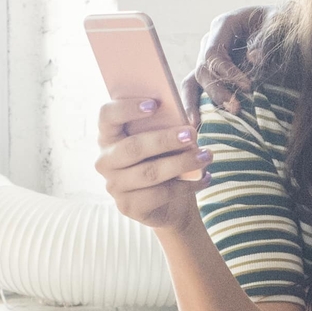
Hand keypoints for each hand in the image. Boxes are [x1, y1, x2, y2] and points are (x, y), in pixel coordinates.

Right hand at [95, 99, 204, 232]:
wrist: (169, 204)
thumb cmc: (164, 160)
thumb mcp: (163, 139)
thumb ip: (165, 124)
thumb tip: (183, 117)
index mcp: (109, 136)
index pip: (107, 116)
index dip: (127, 108)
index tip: (154, 104)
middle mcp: (105, 161)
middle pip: (133, 147)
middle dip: (164, 140)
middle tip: (191, 134)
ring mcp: (114, 186)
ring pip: (150, 172)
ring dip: (182, 163)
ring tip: (206, 156)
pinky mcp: (128, 206)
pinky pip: (159, 194)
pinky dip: (186, 185)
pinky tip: (204, 178)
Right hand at [190, 5, 273, 114]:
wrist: (281, 27)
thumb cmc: (281, 24)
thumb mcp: (278, 24)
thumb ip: (267, 40)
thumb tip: (254, 58)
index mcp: (224, 25)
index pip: (214, 53)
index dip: (227, 72)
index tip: (248, 87)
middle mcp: (211, 40)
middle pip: (203, 69)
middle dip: (217, 91)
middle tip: (236, 109)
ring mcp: (208, 57)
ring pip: (194, 80)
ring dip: (199, 102)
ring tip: (201, 124)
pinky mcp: (211, 71)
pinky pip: (194, 87)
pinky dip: (192, 104)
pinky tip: (195, 124)